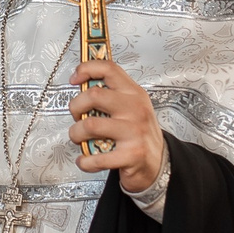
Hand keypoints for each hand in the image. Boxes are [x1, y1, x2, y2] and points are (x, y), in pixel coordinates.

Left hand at [68, 61, 165, 195]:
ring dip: (76, 134)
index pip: (109, 69)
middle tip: (77, 116)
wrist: (158, 163)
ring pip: (90, 125)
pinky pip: (96, 157)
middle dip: (76, 107)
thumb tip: (83, 83)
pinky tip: (85, 160)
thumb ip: (112, 94)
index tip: (75, 79)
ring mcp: (134, 132)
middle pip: (94, 95)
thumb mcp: (132, 107)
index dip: (87, 69)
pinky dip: (84, 161)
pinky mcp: (131, 154)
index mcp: (134, 93)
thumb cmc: (139, 133)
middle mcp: (135, 109)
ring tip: (79, 138)